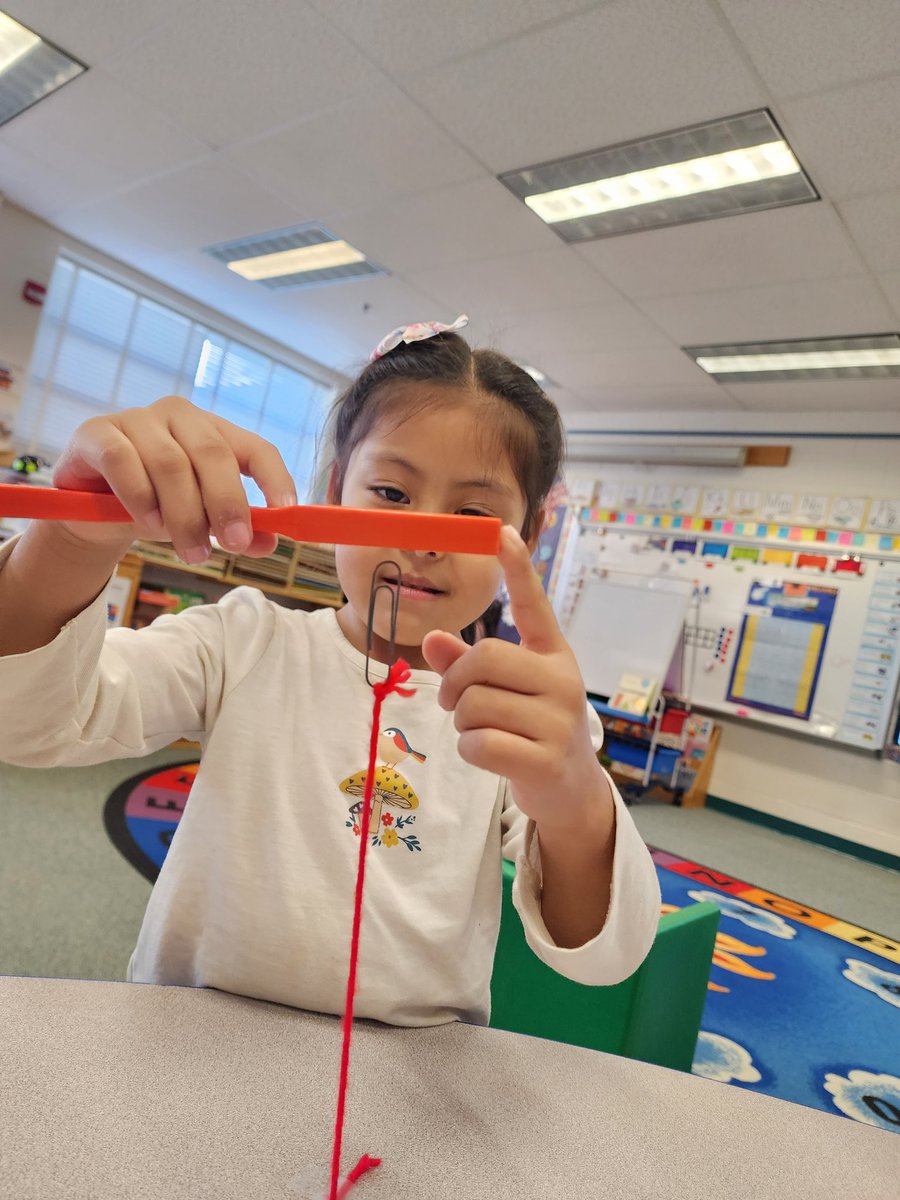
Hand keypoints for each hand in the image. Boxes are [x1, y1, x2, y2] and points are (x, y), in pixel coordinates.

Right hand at [51, 395, 296, 561]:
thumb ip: (236, 530)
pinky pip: (122, 460)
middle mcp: (179, 416)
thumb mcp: (201, 521)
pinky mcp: (98, 432)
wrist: (92, 508)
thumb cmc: (157, 506)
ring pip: (170, 463)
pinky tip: (149, 525)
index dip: (275, 477)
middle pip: (212, 454)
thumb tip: (269, 543)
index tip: (285, 511)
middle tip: (234, 544)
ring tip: (191, 551)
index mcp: (214, 432)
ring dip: (183, 513)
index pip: (255, 447)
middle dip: (227, 503)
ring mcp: (137, 419)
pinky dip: (140, 496)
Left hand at [422, 525, 608, 832]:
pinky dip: (469, 750)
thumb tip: (431, 637)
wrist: (570, 790)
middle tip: (450, 700)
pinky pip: (479, 742)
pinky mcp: (545, 759)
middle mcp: (562, 680)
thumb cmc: (532, 729)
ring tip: (480, 730)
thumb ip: (466, 664)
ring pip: (474, 704)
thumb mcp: (506, 691)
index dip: (517, 567)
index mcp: (553, 655)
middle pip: (483, 659)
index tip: (500, 531)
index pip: (533, 604)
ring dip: (461, 721)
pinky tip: (487, 754)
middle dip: (454, 682)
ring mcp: (558, 721)